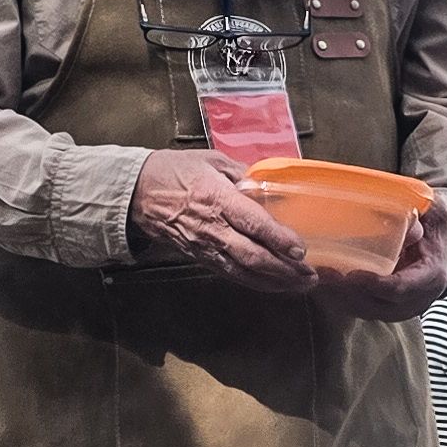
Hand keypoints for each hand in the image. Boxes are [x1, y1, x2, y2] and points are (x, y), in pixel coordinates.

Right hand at [127, 147, 315, 289]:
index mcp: (217, 199)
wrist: (137, 195)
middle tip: (310, 274)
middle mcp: (214, 228)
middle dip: (285, 269)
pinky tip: (275, 285)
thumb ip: (242, 173)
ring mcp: (206, 247)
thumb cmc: (174, 172)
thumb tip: (267, 184)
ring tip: (301, 284)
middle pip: (253, 256)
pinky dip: (256, 282)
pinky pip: (232, 274)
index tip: (301, 249)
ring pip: (245, 271)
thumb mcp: (211, 161)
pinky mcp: (201, 258)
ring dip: (276, 281)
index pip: (253, 223)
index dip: (278, 238)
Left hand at [326, 204, 446, 321]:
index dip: (375, 284)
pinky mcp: (383, 310)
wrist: (444, 254)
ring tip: (313, 276)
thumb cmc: (436, 230)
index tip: (352, 274)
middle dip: (345, 291)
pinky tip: (318, 283)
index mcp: (430, 277)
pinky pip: (357, 309)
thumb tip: (405, 212)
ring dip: (336, 296)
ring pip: (362, 310)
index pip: (399, 289)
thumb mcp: (435, 214)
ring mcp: (398, 310)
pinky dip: (336, 298)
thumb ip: (422, 210)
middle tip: (321, 273)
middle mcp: (414, 301)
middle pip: (374, 304)